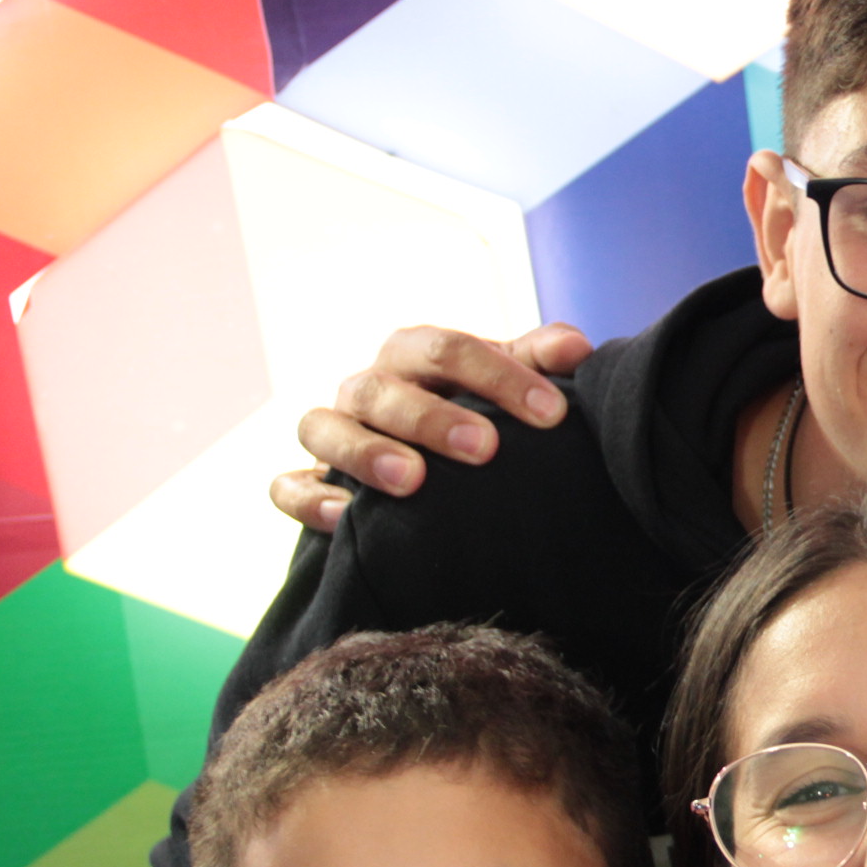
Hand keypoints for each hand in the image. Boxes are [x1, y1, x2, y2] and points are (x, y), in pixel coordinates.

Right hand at [268, 323, 593, 531]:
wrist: (432, 459)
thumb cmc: (476, 410)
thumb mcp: (509, 382)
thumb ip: (539, 361)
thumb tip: (578, 348)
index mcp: (416, 354)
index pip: (449, 348)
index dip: (500, 375)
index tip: (551, 413)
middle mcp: (369, 385)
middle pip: (385, 388)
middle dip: (434, 417)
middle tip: (485, 449)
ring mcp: (333, 430)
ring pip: (323, 427)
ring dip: (366, 452)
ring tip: (414, 481)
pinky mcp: (310, 480)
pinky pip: (288, 486)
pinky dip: (310, 498)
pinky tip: (346, 518)